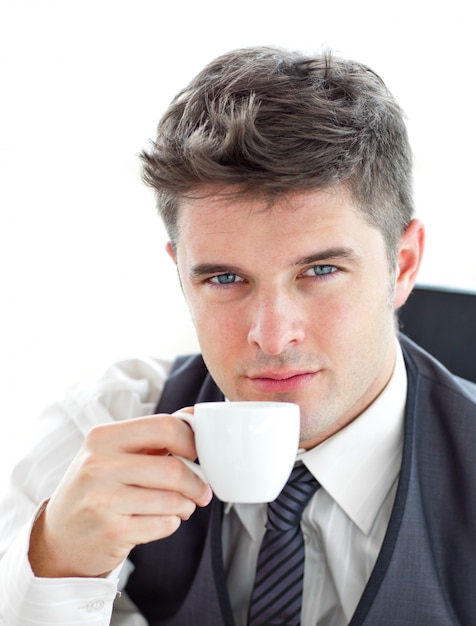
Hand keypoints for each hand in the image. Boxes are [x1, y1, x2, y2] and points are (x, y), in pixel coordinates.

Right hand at [28, 411, 212, 577]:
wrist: (59, 537)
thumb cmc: (96, 489)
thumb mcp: (113, 453)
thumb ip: (153, 435)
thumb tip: (194, 416)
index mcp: (102, 437)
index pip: (164, 426)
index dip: (190, 440)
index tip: (197, 454)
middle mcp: (98, 466)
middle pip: (173, 468)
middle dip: (197, 482)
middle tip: (201, 490)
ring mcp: (103, 501)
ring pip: (172, 500)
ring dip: (186, 505)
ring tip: (180, 506)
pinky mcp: (111, 533)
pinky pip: (164, 525)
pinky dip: (171, 523)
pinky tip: (159, 520)